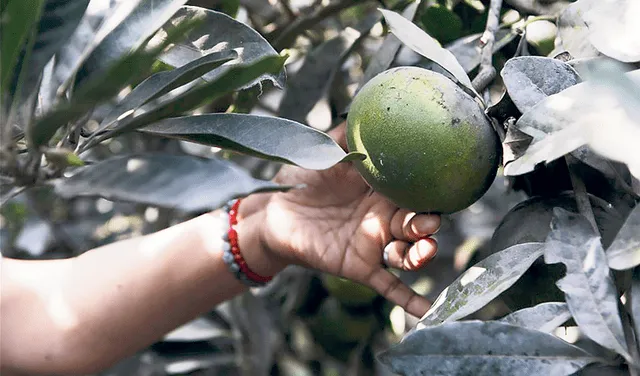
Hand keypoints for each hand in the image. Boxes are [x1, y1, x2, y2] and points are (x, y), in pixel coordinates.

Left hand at [239, 122, 440, 316]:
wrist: (271, 211)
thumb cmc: (299, 177)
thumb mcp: (323, 151)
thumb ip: (347, 134)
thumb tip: (369, 105)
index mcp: (381, 190)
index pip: (415, 191)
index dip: (431, 191)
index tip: (444, 185)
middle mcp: (384, 217)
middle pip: (417, 223)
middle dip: (428, 225)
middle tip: (428, 223)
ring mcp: (374, 243)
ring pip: (407, 253)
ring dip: (421, 256)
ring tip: (423, 254)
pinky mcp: (359, 266)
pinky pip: (388, 286)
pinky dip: (408, 300)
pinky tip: (428, 315)